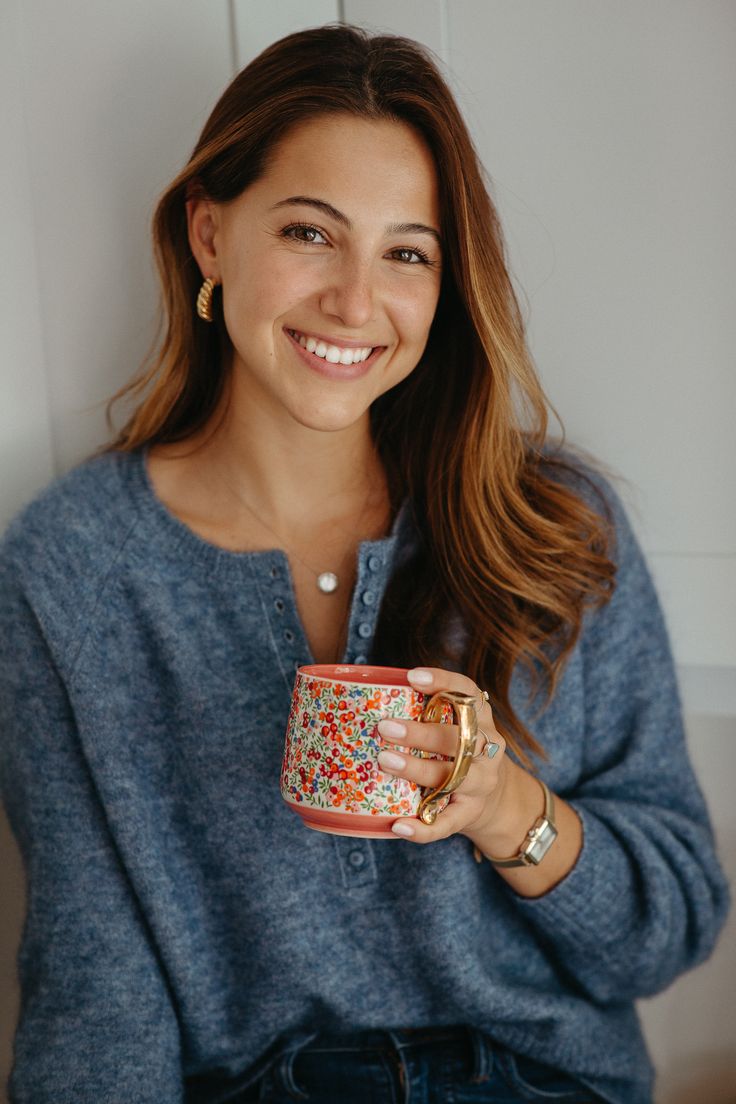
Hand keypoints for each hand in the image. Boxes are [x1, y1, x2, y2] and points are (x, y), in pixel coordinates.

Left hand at [376, 666, 506, 843]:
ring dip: (417, 770)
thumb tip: (365, 695)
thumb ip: (428, 711)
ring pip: (452, 777)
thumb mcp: (456, 726)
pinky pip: (446, 824)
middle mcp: (487, 749)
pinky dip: (422, 828)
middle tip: (384, 727)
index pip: (468, 693)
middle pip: (458, 738)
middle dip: (421, 733)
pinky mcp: (470, 814)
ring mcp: (481, 784)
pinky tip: (398, 825)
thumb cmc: (460, 752)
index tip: (412, 677)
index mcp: (481, 719)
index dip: (443, 682)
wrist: (497, 800)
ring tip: (385, 762)